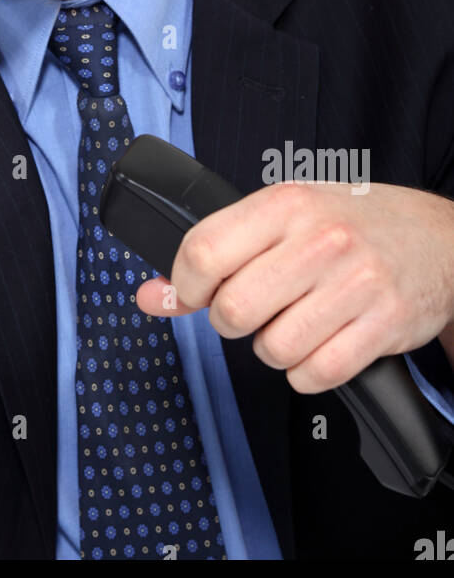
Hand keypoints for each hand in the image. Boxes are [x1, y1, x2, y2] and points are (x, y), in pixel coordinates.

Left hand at [134, 179, 453, 392]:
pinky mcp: (383, 325)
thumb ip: (214, 254)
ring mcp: (355, 283)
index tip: (196, 292)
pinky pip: (316, 374)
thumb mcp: (280, 218)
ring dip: (273, 348)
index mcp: (285, 203)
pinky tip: (320, 343)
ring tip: (293, 321)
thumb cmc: (350, 224)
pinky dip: (307, 372)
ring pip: (272, 349)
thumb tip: (152, 296)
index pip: (203, 250)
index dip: (186, 285)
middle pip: (233, 309)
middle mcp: (320, 239)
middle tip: (251, 309)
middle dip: (231, 321)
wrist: (436, 238)